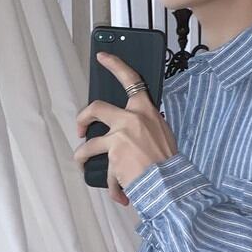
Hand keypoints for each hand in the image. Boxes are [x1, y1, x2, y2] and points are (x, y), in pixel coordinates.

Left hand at [74, 51, 177, 205]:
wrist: (171, 183)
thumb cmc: (169, 163)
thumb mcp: (163, 134)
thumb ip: (146, 127)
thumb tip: (134, 133)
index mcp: (145, 110)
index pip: (130, 79)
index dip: (114, 65)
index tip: (102, 57)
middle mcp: (130, 119)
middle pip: (95, 108)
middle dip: (82, 119)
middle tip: (81, 129)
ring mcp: (119, 137)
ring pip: (89, 145)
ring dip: (83, 157)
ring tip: (84, 165)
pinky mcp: (113, 157)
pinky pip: (106, 173)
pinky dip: (111, 187)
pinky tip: (117, 194)